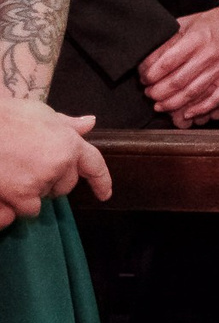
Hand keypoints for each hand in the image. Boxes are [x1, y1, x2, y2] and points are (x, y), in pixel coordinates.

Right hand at [0, 99, 111, 225]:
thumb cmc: (6, 117)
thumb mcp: (40, 113)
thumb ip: (66, 124)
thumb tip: (90, 123)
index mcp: (69, 142)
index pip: (94, 164)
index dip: (101, 181)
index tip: (105, 194)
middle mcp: (61, 163)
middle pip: (66, 185)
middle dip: (53, 181)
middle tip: (30, 167)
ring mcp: (42, 180)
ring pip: (45, 197)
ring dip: (34, 192)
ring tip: (14, 172)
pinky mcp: (22, 195)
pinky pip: (29, 209)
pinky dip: (20, 204)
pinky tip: (8, 187)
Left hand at [139, 4, 218, 128]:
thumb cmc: (214, 22)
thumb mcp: (187, 22)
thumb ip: (169, 39)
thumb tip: (147, 58)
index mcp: (196, 39)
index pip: (166, 63)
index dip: (150, 75)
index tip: (144, 78)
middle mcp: (209, 55)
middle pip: (177, 81)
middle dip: (158, 92)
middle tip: (149, 93)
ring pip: (192, 93)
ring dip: (172, 103)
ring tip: (160, 105)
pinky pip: (216, 99)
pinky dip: (201, 109)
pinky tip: (187, 113)